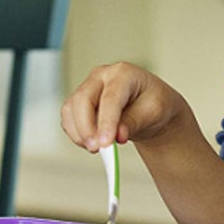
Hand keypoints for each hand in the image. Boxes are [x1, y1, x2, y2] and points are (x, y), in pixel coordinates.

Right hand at [61, 62, 190, 151]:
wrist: (150, 106)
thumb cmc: (154, 103)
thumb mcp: (154, 111)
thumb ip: (135, 122)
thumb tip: (117, 135)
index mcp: (123, 73)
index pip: (110, 97)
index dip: (106, 121)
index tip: (106, 143)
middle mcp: (101, 76)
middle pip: (83, 99)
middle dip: (87, 128)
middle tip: (98, 149)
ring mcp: (88, 87)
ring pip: (71, 109)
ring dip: (80, 133)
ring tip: (98, 148)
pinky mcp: (79, 102)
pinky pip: (69, 118)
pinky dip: (76, 134)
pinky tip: (92, 142)